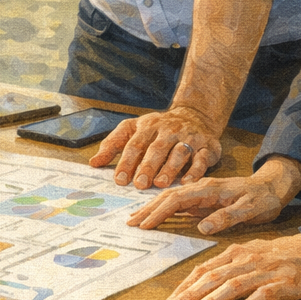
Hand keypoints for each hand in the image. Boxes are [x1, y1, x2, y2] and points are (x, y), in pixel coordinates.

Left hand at [89, 106, 221, 187]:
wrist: (195, 115)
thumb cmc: (158, 128)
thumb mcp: (134, 130)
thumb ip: (113, 145)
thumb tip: (94, 163)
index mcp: (148, 126)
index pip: (134, 144)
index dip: (126, 162)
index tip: (120, 180)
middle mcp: (169, 130)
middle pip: (156, 148)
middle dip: (148, 166)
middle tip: (140, 184)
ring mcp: (189, 138)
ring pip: (179, 153)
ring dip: (170, 169)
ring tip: (160, 184)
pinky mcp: (206, 146)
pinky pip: (201, 158)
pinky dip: (195, 171)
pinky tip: (187, 182)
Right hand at [126, 175, 289, 233]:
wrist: (272, 186)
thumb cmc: (263, 199)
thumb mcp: (250, 210)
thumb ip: (226, 217)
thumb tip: (202, 227)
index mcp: (209, 189)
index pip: (177, 199)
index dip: (159, 212)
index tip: (145, 224)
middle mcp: (201, 187)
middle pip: (168, 196)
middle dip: (148, 209)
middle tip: (131, 223)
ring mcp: (200, 191)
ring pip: (170, 198)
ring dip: (152, 208)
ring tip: (136, 219)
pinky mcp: (202, 197)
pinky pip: (178, 202)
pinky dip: (163, 208)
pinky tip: (155, 215)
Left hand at [164, 233, 300, 299]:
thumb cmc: (278, 256)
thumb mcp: (248, 255)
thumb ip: (227, 267)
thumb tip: (202, 281)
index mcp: (235, 254)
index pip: (204, 269)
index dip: (185, 284)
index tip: (171, 299)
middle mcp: (245, 261)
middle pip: (213, 277)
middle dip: (190, 293)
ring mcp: (264, 272)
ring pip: (233, 286)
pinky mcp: (282, 284)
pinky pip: (263, 295)